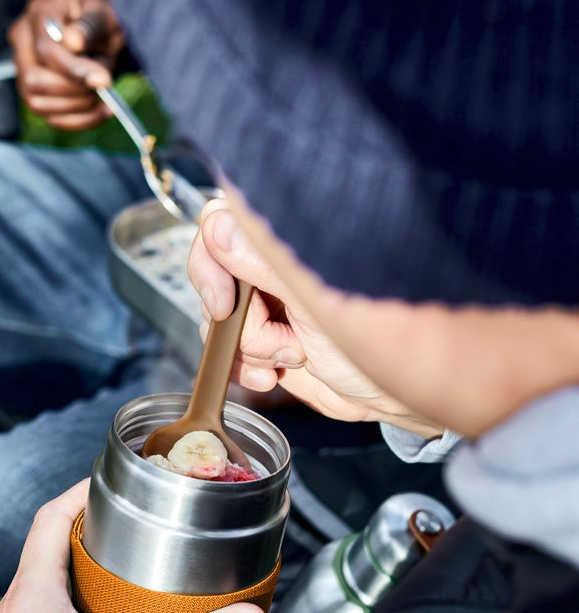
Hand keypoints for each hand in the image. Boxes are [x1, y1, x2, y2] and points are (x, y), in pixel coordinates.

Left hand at [0, 479, 265, 612]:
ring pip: (52, 585)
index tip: (114, 482)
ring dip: (88, 570)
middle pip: (52, 548)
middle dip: (94, 529)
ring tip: (135, 567)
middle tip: (138, 522)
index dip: (81, 493)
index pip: (50, 519)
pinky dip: (84, 608)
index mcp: (30, 598)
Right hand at [9, 0, 123, 129]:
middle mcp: (22, 43)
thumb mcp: (102, 13)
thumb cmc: (97, 18)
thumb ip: (91, 25)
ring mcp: (23, 72)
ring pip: (39, 104)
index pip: (45, 50)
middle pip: (34, 80)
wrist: (93, 27)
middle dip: (74, 90)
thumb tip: (75, 43)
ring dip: (78, 107)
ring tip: (105, 96)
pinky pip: (52, 119)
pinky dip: (81, 121)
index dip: (73, 69)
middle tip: (104, 84)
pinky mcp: (34, 96)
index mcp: (38, 13)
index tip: (102, 80)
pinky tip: (102, 112)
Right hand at [189, 200, 444, 437]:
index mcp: (289, 237)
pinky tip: (277, 374)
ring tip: (295, 358)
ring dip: (250, 351)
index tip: (226, 305)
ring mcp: (269, 300)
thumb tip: (219, 225)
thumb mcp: (321, 299)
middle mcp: (274, 262)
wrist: (401, 388)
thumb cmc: (385, 337)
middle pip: (214, 281)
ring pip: (220, 321)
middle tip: (281, 342)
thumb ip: (265, 261)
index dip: (211, 267)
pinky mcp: (267, 336)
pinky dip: (248, 369)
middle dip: (239, 323)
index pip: (217, 224)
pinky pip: (231, 351)